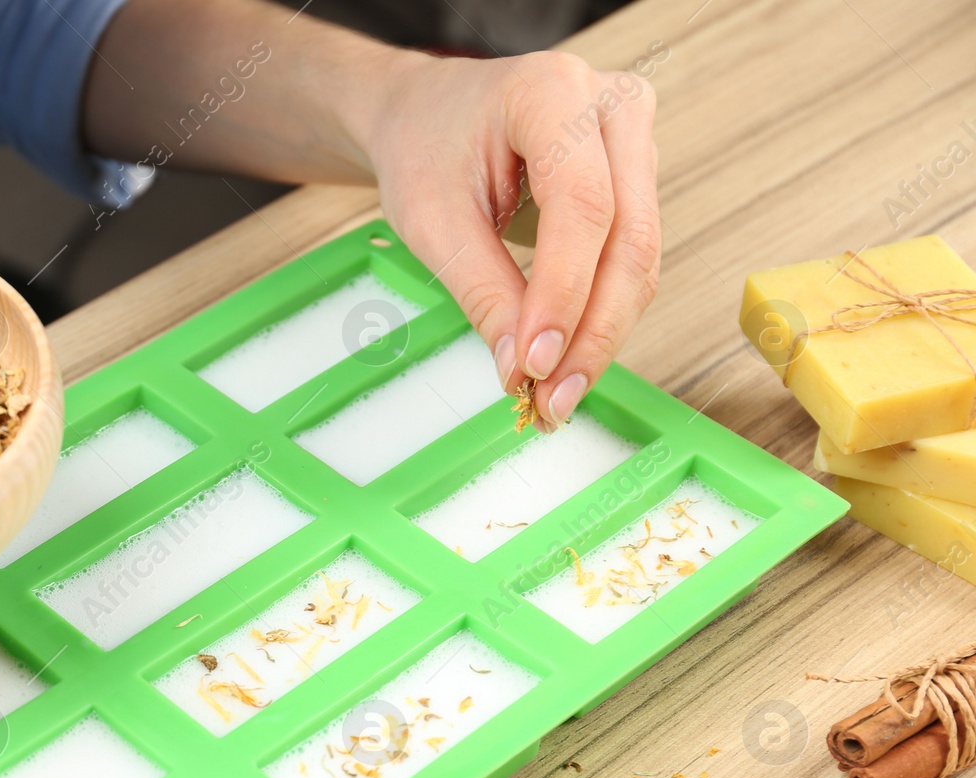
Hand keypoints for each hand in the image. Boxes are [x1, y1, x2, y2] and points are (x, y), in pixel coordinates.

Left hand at [357, 50, 661, 430]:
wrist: (424, 117)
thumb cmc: (423, 151)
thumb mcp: (433, 222)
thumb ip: (483, 292)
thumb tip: (524, 369)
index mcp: (552, 90)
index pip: (582, 205)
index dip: (564, 294)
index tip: (537, 365)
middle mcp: (610, 105)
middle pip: (627, 237)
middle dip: (592, 332)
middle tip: (553, 401)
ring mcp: (633, 138)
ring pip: (639, 257)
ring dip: (601, 336)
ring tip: (555, 396)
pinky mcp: (635, 176)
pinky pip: (630, 258)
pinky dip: (601, 316)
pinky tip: (568, 363)